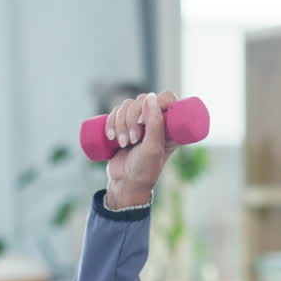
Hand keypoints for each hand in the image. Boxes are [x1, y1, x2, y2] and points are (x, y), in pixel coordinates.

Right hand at [104, 91, 181, 207]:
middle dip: (131, 119)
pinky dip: (110, 122)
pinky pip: (115, 112)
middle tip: (132, 140)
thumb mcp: (153, 147)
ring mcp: (139, 122)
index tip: (142, 122)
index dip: (152, 104)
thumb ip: (155, 123)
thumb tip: (150, 96)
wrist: (126, 183)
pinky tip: (110, 136)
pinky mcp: (124, 125)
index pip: (166, 98)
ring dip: (120, 123)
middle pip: (142, 100)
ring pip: (126, 105)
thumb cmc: (145, 168)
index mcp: (171, 124)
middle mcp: (156, 120)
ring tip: (123, 144)